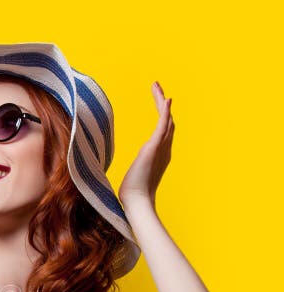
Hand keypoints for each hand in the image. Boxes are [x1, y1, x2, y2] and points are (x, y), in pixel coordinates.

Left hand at [118, 81, 173, 207]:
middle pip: (167, 121)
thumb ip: (133, 171)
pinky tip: (166, 99)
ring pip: (166, 119)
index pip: (163, 130)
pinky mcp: (154, 148)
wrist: (137, 201)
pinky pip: (163, 126)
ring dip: (161, 102)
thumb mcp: (133, 177)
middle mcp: (164, 149)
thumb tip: (126, 175)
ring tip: (157, 87)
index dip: (163, 115)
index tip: (159, 102)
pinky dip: (165, 112)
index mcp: (159, 154)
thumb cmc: (132, 194)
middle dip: (162, 103)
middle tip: (157, 87)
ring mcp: (161, 148)